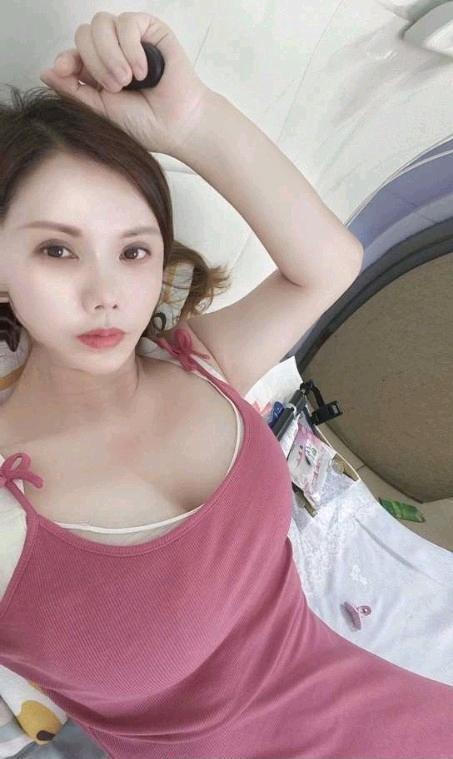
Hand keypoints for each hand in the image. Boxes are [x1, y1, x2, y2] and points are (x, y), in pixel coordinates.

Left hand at [39, 11, 212, 155]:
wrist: (176, 126)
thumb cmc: (144, 124)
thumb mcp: (100, 111)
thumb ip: (73, 91)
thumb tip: (46, 72)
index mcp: (97, 71)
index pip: (72, 52)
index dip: (66, 57)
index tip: (64, 69)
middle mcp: (112, 51)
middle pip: (84, 34)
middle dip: (95, 62)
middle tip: (116, 88)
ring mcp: (131, 39)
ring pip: (102, 24)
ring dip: (111, 55)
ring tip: (129, 80)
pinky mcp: (150, 30)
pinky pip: (127, 23)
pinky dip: (131, 48)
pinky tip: (143, 71)